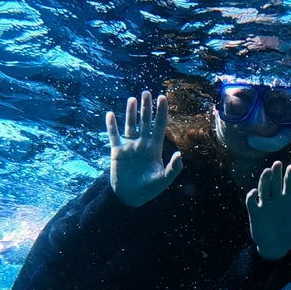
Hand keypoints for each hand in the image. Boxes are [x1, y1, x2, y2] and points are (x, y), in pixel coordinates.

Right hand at [107, 91, 183, 207]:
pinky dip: (111, 126)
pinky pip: (114, 136)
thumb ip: (173, 168)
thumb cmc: (150, 189)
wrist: (131, 197)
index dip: (161, 112)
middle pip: (145, 122)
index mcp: (155, 148)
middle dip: (146, 108)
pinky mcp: (117, 152)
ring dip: (131, 112)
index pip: (159, 126)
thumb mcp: (164, 180)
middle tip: (147, 92)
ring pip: (130, 125)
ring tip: (132, 99)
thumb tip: (180, 154)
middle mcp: (142, 144)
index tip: (162, 97)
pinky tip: (110, 114)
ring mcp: (130, 147)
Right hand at [245, 161, 290, 259]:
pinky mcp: (255, 212)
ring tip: (268, 171)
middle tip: (278, 164)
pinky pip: (251, 201)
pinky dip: (252, 196)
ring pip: (264, 188)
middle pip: (275, 182)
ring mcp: (265, 205)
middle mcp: (277, 199)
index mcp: (289, 200)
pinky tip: (255, 192)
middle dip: (276, 172)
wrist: (277, 247)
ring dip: (265, 180)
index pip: (290, 183)